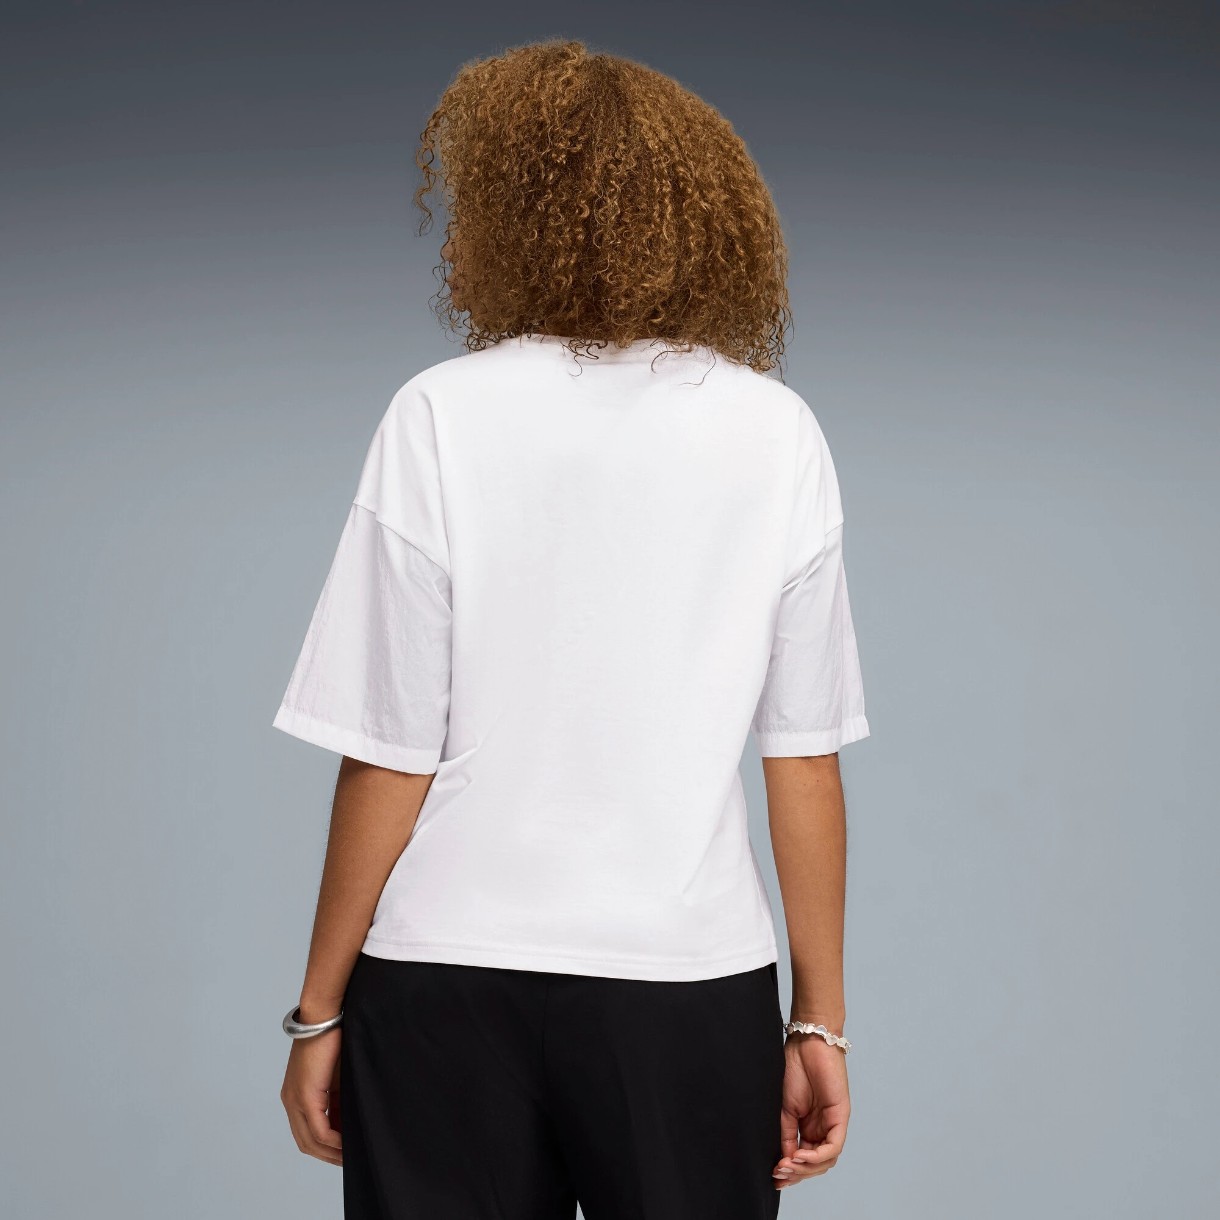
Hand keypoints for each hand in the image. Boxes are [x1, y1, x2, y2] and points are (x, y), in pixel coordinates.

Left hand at [280, 1029, 343, 1165]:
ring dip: (331, 1153)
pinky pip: (319, 1130)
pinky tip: (347, 1144)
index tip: (344, 1151)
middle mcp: (290, 1101)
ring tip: (351, 1156)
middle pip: (306, 1143)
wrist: (325, 1016)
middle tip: (349, 1160)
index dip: (325, 1147)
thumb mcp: (336, 1077)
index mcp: (295, 1095)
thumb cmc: (333, 1040)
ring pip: (311, 1141)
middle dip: (328, 1156)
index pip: (306, 1132)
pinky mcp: (305, 1096)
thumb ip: (338, 1099)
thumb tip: (347, 1122)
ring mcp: (295, 1100)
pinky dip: (333, 1142)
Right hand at [772, 1034, 849, 1189]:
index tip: (773, 1177)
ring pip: (825, 1160)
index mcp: (809, 1127)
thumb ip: (787, 1136)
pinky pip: (833, 1147)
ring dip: (805, 1168)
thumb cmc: (793, 1069)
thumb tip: (784, 1162)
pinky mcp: (841, 1117)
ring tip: (786, 1165)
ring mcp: (833, 1124)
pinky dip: (817, 1156)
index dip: (790, 1171)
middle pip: (815, 1164)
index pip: (803, 1159)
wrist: (806, 1043)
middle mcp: (823, 1128)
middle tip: (778, 1175)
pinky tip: (799, 1156)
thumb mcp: (784, 1109)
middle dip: (797, 1174)